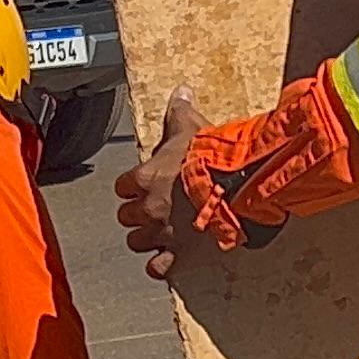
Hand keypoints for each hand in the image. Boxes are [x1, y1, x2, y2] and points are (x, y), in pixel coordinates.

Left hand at [113, 88, 201, 280]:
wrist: (236, 187)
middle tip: (151, 209)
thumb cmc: (213, 158)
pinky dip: (161, 265)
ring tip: (158, 233)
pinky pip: (159, 267)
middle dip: (136, 214)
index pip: (122, 186)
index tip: (141, 184)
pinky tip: (167, 260)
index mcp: (146, 177)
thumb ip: (180, 112)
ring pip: (136, 242)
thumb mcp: (192, 128)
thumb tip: (180, 91)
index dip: (131, 186)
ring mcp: (162, 233)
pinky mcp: (180, 252)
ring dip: (146, 238)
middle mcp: (149, 207)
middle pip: (126, 216)